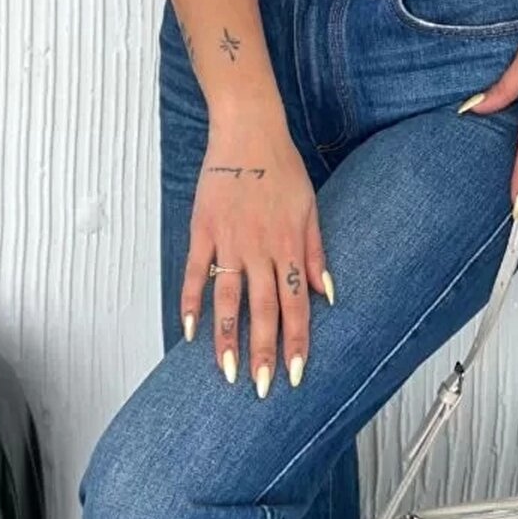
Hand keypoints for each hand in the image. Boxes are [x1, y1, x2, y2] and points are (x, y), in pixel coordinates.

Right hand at [180, 116, 331, 395]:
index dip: (297, 342)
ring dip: (227, 339)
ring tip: (226, 373)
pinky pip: (195, 273)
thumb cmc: (282, 167)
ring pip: (227, 299)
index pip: (296, 305)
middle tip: (262, 389)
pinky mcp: (203, 230)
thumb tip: (328, 294)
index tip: (296, 375)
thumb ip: (317, 253)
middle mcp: (260, 249)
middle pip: (263, 310)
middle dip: (264, 352)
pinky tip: (189, 333)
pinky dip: (191, 303)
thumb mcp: (310, 207)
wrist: (248, 130)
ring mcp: (229, 241)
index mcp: (289, 245)